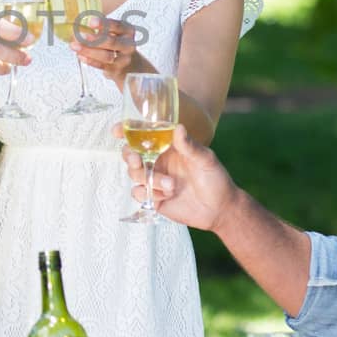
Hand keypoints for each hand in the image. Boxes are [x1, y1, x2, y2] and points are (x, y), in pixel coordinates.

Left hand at [70, 17, 149, 89]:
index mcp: (128, 31)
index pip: (118, 26)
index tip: (91, 21)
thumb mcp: (113, 32)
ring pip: (106, 56)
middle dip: (95, 39)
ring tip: (75, 46)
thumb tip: (78, 24)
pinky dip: (90, 60)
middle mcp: (128, 45)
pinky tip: (80, 55)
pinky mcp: (116, 70)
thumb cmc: (116, 44)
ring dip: (88, 51)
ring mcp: (123, 59)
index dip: (104, 24)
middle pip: (112, 42)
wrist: (128, 65)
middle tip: (81, 36)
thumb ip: (99, 28)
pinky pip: (101, 66)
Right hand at [119, 122, 237, 231]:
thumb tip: (178, 127)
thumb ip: (189, 145)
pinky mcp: (153, 197)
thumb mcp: (205, 159)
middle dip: (129, 156)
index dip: (126, 131)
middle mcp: (158, 161)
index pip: (143, 135)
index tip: (117, 130)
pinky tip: (166, 196)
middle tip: (138, 160)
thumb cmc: (216, 179)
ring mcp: (154, 179)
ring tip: (171, 185)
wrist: (219, 210)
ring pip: (134, 174)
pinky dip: (149, 194)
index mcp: (168, 146)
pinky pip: (138, 193)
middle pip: (131, 154)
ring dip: (148, 179)